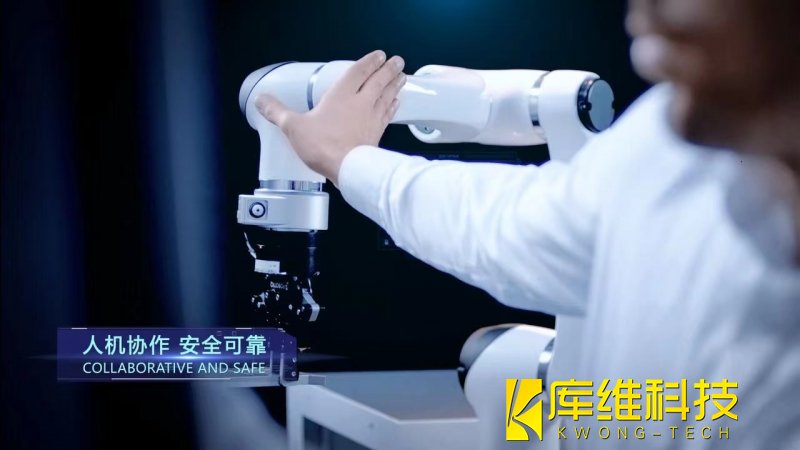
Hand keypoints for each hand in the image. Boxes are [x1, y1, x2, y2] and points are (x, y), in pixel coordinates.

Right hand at [256, 50, 405, 184]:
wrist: (347, 169)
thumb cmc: (323, 146)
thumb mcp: (293, 127)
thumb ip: (277, 112)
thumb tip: (262, 101)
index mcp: (341, 95)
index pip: (359, 72)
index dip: (369, 62)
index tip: (379, 55)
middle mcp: (360, 103)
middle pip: (378, 81)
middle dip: (389, 70)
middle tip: (397, 62)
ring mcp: (371, 118)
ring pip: (387, 96)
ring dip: (395, 85)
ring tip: (402, 77)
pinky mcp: (377, 134)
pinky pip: (387, 115)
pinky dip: (392, 107)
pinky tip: (395, 104)